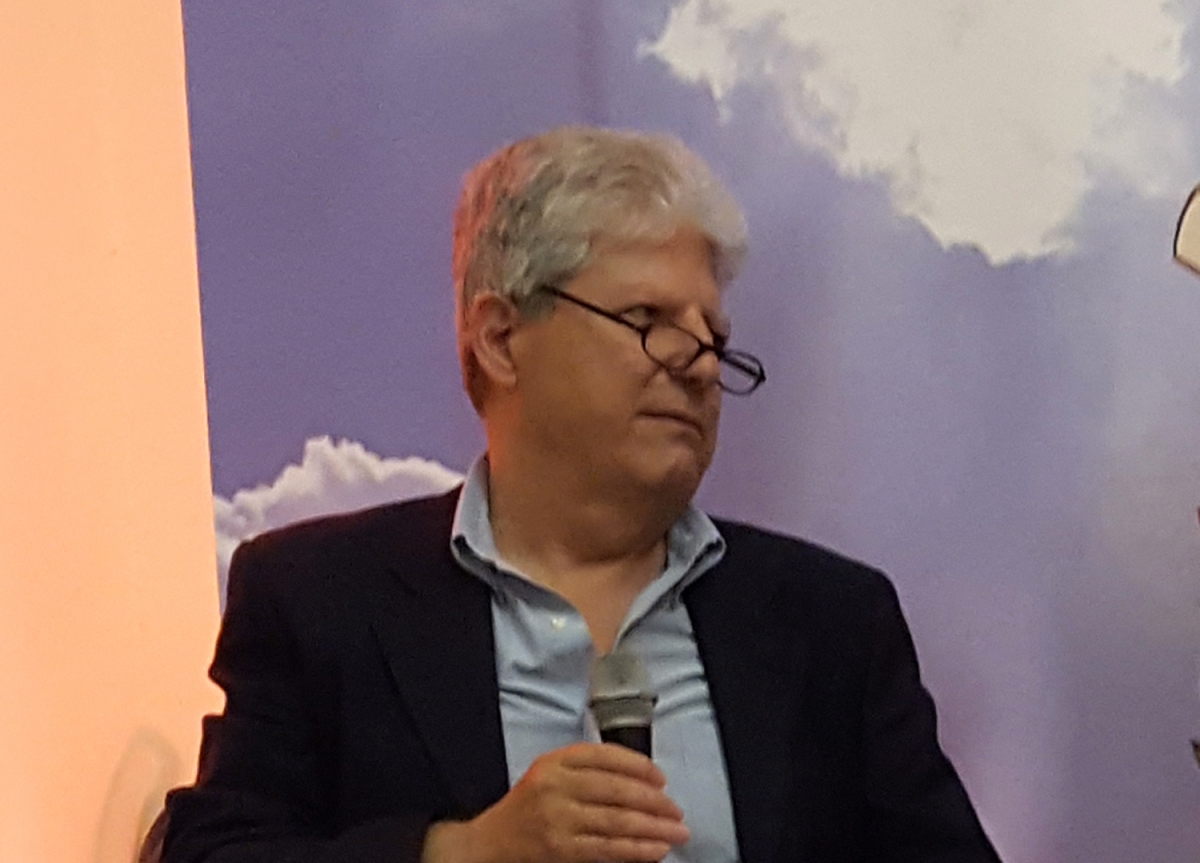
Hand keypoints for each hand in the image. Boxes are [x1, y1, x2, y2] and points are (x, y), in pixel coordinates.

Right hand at [422, 742, 688, 862]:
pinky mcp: (560, 848)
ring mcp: (557, 818)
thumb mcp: (550, 775)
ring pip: (616, 820)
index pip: (605, 756)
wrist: (489, 844)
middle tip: (677, 811)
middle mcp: (555, 785)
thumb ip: (587, 771)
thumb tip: (643, 782)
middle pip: (616, 789)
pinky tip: (655, 850)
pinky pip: (607, 848)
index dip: (639, 766)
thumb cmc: (527, 809)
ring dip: (653, 828)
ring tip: (676, 832)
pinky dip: (636, 850)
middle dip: (654, 802)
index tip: (661, 778)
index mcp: (555, 761)